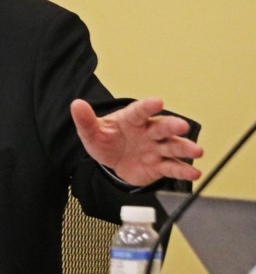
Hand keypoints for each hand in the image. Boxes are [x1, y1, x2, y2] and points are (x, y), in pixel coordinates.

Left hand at [70, 98, 203, 186]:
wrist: (114, 160)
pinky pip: (172, 167)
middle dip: (172, 126)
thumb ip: (85, 120)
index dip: (147, 106)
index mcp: (131, 120)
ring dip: (184, 148)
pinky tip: (193, 172)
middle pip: (161, 127)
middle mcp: (148, 132)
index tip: (157, 101)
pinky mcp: (159, 165)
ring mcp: (155, 148)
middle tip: (182, 126)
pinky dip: (182, 170)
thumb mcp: (91, 132)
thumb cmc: (106, 140)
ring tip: (196, 151)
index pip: (139, 111)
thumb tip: (76, 105)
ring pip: (172, 147)